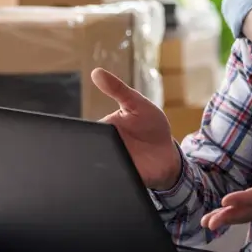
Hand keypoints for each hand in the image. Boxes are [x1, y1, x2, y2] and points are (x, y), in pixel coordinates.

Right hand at [91, 67, 181, 189]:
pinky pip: (108, 179)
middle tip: (99, 143)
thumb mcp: (137, 103)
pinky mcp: (120, 178)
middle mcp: (104, 146)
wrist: (168, 156)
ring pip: (96, 164)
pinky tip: (115, 172)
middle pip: (88, 148)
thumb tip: (96, 72)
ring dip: (99, 161)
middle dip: (90, 147)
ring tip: (110, 157)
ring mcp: (112, 163)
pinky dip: (110, 176)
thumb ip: (118, 89)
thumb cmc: (152, 126)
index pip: (87, 129)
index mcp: (104, 128)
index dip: (83, 130)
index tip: (83, 130)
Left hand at [200, 129, 251, 230]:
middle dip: (230, 215)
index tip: (226, 200)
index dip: (244, 199)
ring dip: (228, 218)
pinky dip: (235, 216)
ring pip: (248, 214)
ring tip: (208, 222)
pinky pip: (250, 212)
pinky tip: (219, 217)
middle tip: (209, 222)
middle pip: (250, 210)